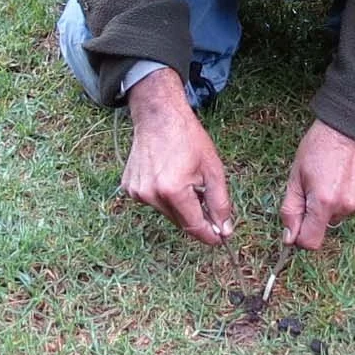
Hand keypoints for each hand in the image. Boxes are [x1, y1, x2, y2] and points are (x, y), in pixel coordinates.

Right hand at [122, 69, 233, 246]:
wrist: (159, 116)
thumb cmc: (188, 138)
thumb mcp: (213, 169)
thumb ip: (220, 203)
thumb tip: (224, 230)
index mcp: (173, 190)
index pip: (194, 226)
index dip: (210, 235)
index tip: (221, 239)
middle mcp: (151, 195)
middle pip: (180, 222)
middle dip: (196, 217)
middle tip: (207, 201)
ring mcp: (137, 192)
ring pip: (167, 212)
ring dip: (180, 206)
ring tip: (185, 180)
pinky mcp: (129, 188)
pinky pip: (152, 202)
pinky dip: (164, 196)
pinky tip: (167, 175)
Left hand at [280, 120, 354, 249]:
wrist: (350, 125)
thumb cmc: (319, 146)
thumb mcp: (295, 176)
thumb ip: (290, 210)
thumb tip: (289, 238)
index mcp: (324, 202)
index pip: (311, 242)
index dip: (301, 236)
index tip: (299, 223)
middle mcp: (347, 205)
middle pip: (328, 224)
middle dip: (320, 210)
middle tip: (318, 184)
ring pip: (344, 213)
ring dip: (338, 201)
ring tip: (336, 175)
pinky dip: (354, 193)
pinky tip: (351, 175)